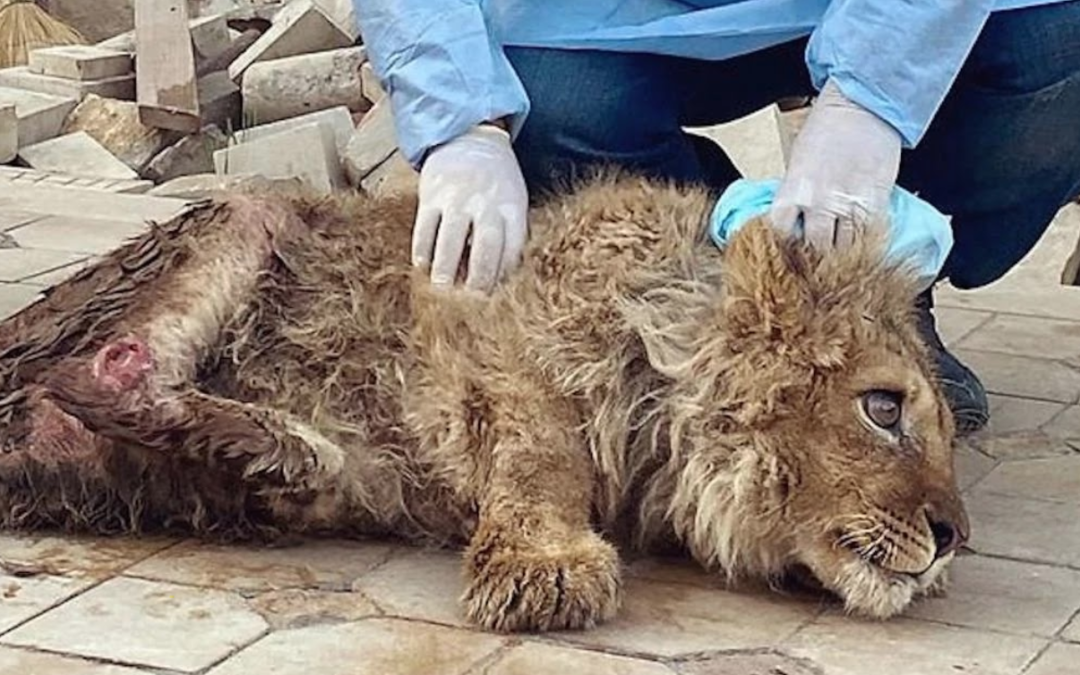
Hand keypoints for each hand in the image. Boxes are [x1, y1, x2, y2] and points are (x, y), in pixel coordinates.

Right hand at [412, 123, 528, 292]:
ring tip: (441, 292)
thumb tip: (501, 279)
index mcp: (512, 207)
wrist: (468, 135)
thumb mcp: (513, 199)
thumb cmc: (496, 179)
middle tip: (471, 304)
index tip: (499, 300)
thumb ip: (509, 233)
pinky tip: (422, 268)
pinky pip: (424, 227)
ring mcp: (457, 198)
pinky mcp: (431, 194)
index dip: (506, 276)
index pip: (513, 247)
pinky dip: (422, 250)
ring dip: (445, 268)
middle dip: (479, 278)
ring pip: (450, 238)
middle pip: (485, 246)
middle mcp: (486, 202)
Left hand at [769, 79, 901, 249]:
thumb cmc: (825, 130)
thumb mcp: (797, 163)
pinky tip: (860, 246)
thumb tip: (794, 222)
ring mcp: (849, 205)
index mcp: (793, 190)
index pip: (780, 233)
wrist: (863, 108)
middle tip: (816, 262)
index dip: (783, 245)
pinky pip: (867, 236)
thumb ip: (795, 193)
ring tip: (838, 258)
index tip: (787, 250)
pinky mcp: (876, 203)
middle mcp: (819, 202)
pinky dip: (863, 243)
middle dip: (813, 256)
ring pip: (842, 248)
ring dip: (839, 255)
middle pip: (813, 248)